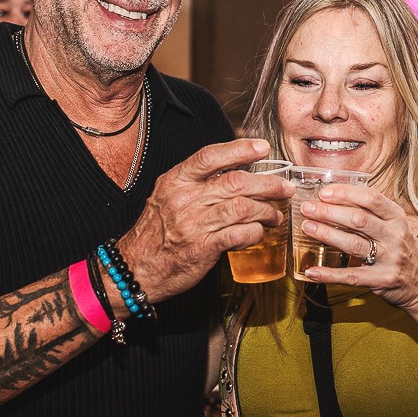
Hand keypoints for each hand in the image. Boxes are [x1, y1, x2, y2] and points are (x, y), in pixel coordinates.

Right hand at [118, 139, 293, 301]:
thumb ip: (196, 184)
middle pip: (235, 182)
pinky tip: (257, 233)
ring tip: (274, 214)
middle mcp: (184, 199)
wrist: (134, 268)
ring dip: (266, 210)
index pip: (210, 156)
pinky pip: (240, 234)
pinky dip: (255, 232)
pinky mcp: (203, 249)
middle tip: (284, 187)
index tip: (262, 148)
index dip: (240, 149)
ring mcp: (193, 224)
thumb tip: (234, 173)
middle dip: (267, 183)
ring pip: (243, 208)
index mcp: (175, 181)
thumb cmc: (155, 233)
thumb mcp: (167, 197)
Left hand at [293, 184, 417, 312]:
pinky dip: (329, 274)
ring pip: (353, 244)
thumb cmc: (403, 250)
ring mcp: (389, 259)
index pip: (371, 198)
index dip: (345, 193)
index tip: (323, 192)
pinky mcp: (381, 280)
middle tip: (308, 208)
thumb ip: (372, 213)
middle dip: (329, 212)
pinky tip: (312, 271)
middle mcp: (395, 236)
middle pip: (358, 219)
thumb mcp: (395, 226)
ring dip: (327, 235)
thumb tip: (335, 198)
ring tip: (307, 228)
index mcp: (397, 217)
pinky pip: (351, 276)